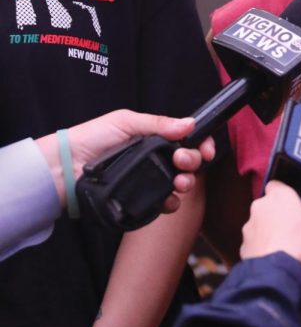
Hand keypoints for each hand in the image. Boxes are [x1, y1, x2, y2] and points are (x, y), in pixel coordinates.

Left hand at [37, 112, 214, 213]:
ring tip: (179, 182)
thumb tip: (190, 124)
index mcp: (155, 137)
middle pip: (188, 161)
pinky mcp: (141, 199)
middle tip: (182, 160)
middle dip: (193, 161)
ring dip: (186, 183)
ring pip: (180, 183)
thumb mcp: (126, 122)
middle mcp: (155, 158)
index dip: (200, 144)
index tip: (206, 149)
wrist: (68, 166)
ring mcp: (149, 180)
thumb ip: (158, 124)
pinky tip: (169, 200)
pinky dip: (171, 203)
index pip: (186, 140)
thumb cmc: (94, 138)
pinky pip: (163, 204)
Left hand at [240, 179, 300, 266]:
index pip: (277, 185)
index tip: (296, 204)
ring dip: (278, 237)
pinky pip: (260, 246)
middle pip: (272, 209)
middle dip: (284, 219)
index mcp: (277, 195)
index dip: (286, 194)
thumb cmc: (298, 238)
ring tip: (295, 254)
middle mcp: (259, 207)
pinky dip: (269, 251)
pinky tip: (282, 262)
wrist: (275, 269)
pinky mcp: (245, 247)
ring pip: (266, 229)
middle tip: (300, 234)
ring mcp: (250, 227)